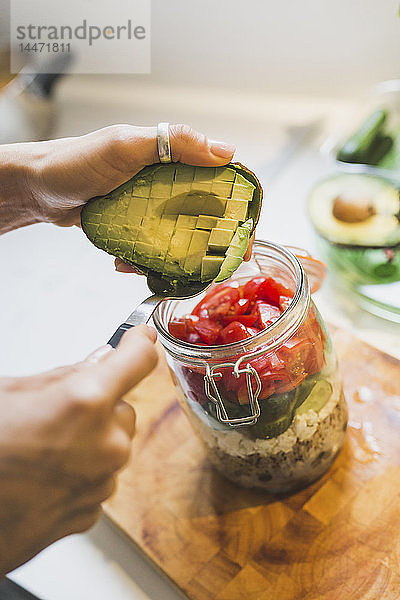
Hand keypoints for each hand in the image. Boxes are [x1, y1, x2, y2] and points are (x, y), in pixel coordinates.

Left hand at [0, 123, 253, 259]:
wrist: (39, 188)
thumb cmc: (77, 160)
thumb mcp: (125, 145)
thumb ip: (174, 142)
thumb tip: (226, 152)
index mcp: (171, 159)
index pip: (219, 180)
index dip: (237, 207)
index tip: (246, 234)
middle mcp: (166, 184)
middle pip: (204, 216)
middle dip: (213, 244)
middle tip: (217, 267)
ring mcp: (150, 209)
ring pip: (178, 238)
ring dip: (176, 259)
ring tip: (169, 274)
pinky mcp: (133, 229)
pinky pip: (150, 249)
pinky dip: (144, 262)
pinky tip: (128, 265)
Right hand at [0, 325, 156, 575]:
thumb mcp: (8, 393)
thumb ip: (62, 376)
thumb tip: (97, 362)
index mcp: (85, 403)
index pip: (138, 359)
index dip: (139, 344)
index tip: (140, 339)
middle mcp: (104, 445)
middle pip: (124, 408)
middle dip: (99, 405)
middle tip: (57, 411)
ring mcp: (100, 483)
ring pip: (113, 445)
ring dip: (90, 441)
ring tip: (41, 447)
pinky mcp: (90, 513)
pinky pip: (99, 477)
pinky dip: (80, 472)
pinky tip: (43, 474)